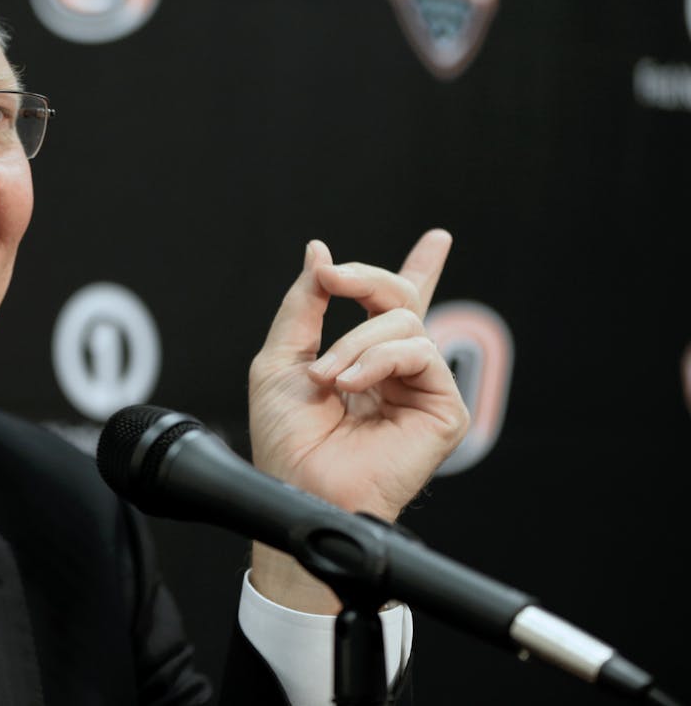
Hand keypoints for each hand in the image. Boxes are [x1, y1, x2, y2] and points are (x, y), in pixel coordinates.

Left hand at [246, 229, 468, 611]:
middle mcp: (395, 369)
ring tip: (328, 377)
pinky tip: (352, 385)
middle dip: (363, 279)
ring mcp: (420, 387)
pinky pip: (419, 353)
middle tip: (333, 281)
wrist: (298, 482)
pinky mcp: (442, 409)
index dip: (420, 269)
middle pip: (399, 298)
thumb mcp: (279, 357)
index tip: (438, 240)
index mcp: (361, 357)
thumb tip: (319, 252)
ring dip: (354, 342)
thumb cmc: (285, 436)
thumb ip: (303, 303)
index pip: (395, 305)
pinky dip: (377, 360)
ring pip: (404, 322)